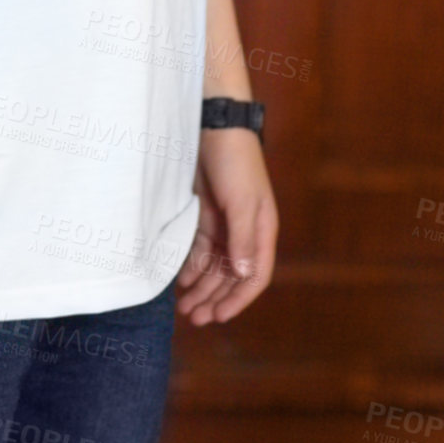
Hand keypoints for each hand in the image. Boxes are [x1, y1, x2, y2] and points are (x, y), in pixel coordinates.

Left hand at [175, 129, 277, 323]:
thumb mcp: (241, 201)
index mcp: (262, 230)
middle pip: (231, 276)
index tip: (218, 318)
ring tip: (184, 307)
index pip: (255, 276)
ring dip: (202, 287)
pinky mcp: (206, 213)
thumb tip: (245, 276)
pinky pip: (200, 248)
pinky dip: (192, 266)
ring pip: (214, 265)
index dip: (238, 300)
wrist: (214, 123)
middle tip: (194, 319)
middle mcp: (245, 231)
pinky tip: (181, 280)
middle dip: (214, 299)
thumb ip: (243, 239)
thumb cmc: (234, 160)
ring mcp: (225, 223)